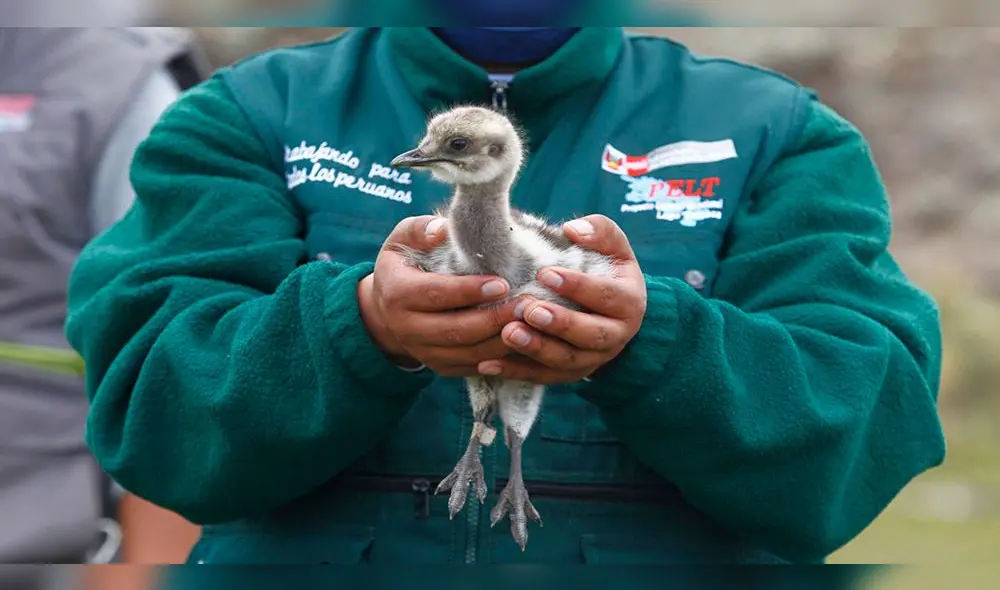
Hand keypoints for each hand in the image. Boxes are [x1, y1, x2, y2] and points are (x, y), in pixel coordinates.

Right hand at [358, 215, 522, 376]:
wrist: (387, 308)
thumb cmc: (405, 264)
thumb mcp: (403, 239)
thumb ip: (422, 229)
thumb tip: (443, 230)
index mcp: (397, 293)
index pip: (436, 294)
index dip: (469, 291)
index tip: (502, 283)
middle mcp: (406, 328)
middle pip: (455, 330)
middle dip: (494, 319)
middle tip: (527, 305)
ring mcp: (423, 352)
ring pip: (467, 353)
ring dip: (502, 341)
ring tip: (530, 322)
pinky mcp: (440, 366)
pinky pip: (473, 366)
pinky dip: (500, 357)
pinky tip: (523, 340)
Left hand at [477, 215, 646, 384]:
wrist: (613, 312)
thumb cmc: (606, 270)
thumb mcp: (613, 247)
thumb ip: (599, 232)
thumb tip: (573, 230)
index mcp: (628, 303)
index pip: (605, 296)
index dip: (578, 286)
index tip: (546, 273)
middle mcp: (615, 336)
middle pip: (590, 335)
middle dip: (559, 323)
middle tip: (528, 308)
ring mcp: (593, 359)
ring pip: (566, 360)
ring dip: (536, 349)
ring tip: (508, 332)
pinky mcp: (569, 374)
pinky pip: (542, 377)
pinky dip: (515, 372)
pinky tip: (488, 364)